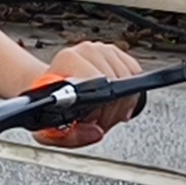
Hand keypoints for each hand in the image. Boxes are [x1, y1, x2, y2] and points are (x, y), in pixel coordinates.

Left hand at [28, 40, 146, 147]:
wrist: (50, 88)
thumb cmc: (52, 106)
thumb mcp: (52, 130)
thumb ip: (73, 136)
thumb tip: (97, 132)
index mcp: (67, 61)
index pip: (100, 83)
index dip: (102, 109)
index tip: (94, 119)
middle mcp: (85, 51)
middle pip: (118, 83)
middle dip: (112, 109)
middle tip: (99, 120)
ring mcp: (101, 49)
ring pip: (129, 79)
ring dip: (122, 101)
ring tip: (104, 109)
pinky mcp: (114, 51)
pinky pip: (135, 72)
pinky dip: (129, 89)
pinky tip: (113, 98)